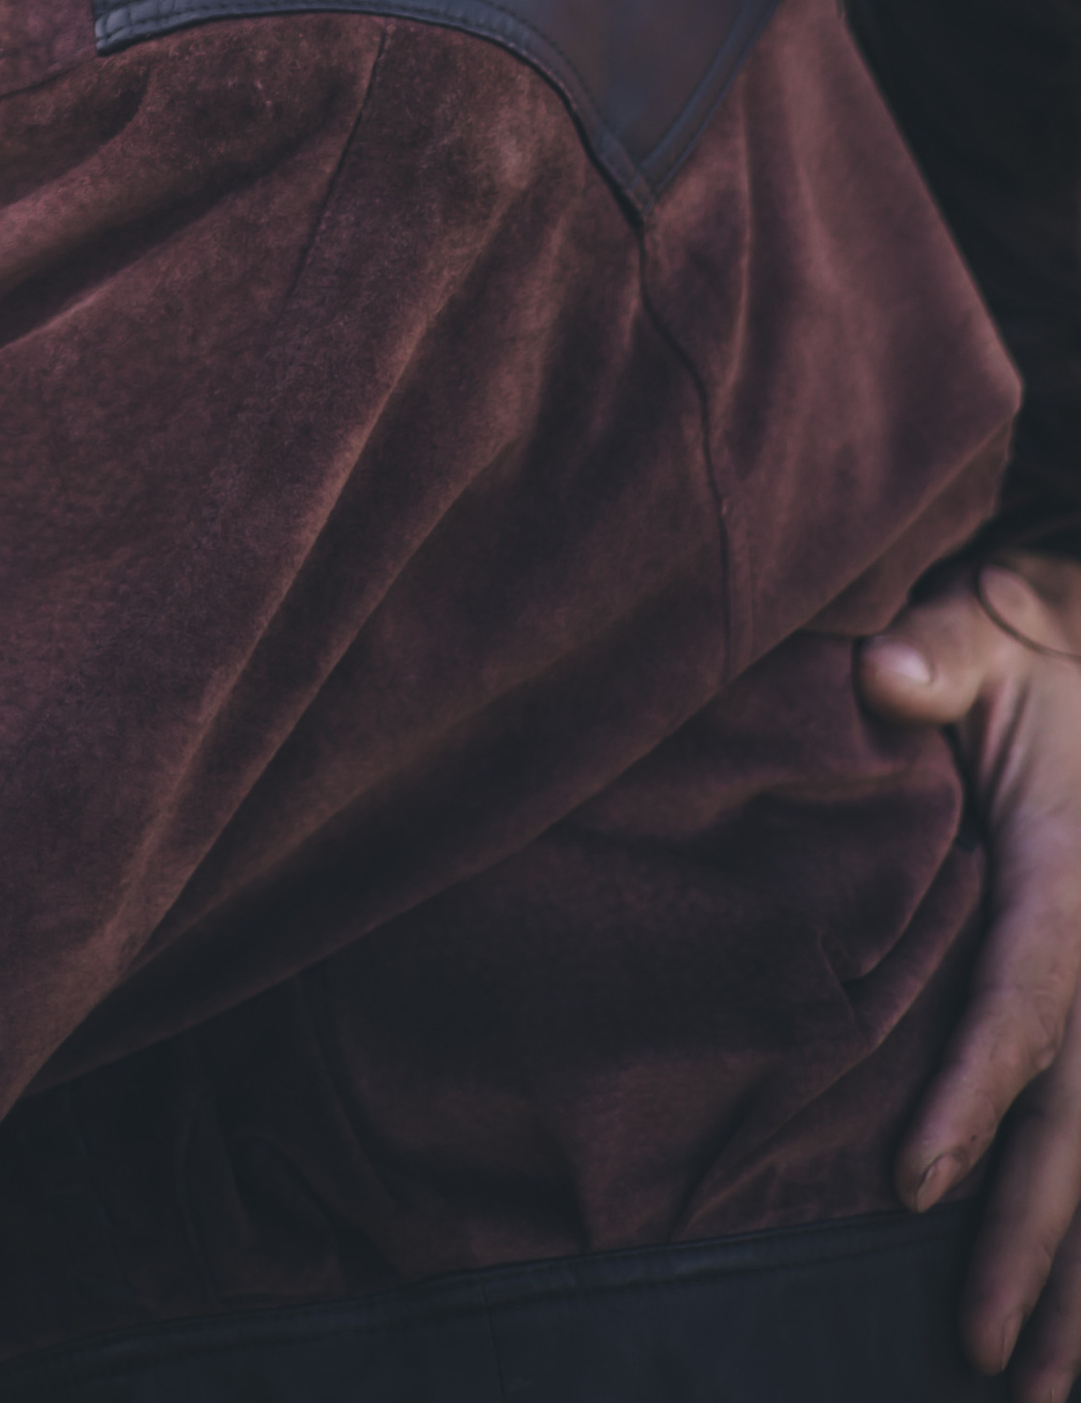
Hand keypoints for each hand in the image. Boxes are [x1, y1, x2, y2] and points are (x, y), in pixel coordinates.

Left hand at [862, 557, 1080, 1392]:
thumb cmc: (1034, 637)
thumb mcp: (989, 621)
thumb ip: (941, 651)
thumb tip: (885, 671)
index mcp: (1069, 870)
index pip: (1022, 997)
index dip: (972, 1091)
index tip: (912, 1183)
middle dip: (1044, 1245)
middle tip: (993, 1361)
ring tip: (1041, 1386)